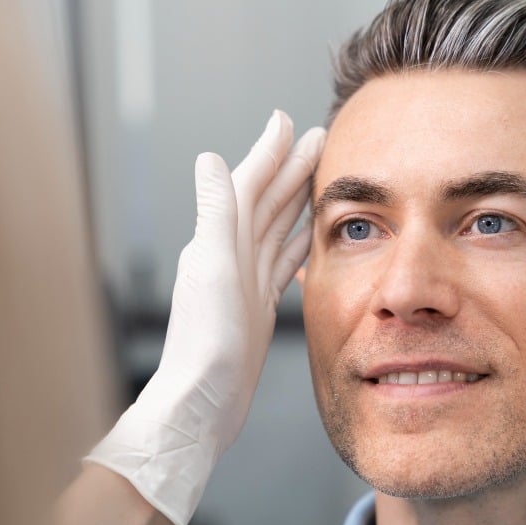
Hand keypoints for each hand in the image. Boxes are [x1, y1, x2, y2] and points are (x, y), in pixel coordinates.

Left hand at [86, 111, 325, 524]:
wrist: (204, 402)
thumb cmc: (206, 343)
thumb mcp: (211, 269)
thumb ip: (214, 214)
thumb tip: (207, 158)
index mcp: (219, 242)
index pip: (248, 184)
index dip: (269, 151)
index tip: (288, 121)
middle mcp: (230, 256)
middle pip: (266, 201)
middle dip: (290, 168)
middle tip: (320, 139)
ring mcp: (245, 282)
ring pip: (276, 229)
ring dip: (296, 200)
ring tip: (321, 179)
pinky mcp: (257, 307)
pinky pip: (281, 263)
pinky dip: (296, 243)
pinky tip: (309, 237)